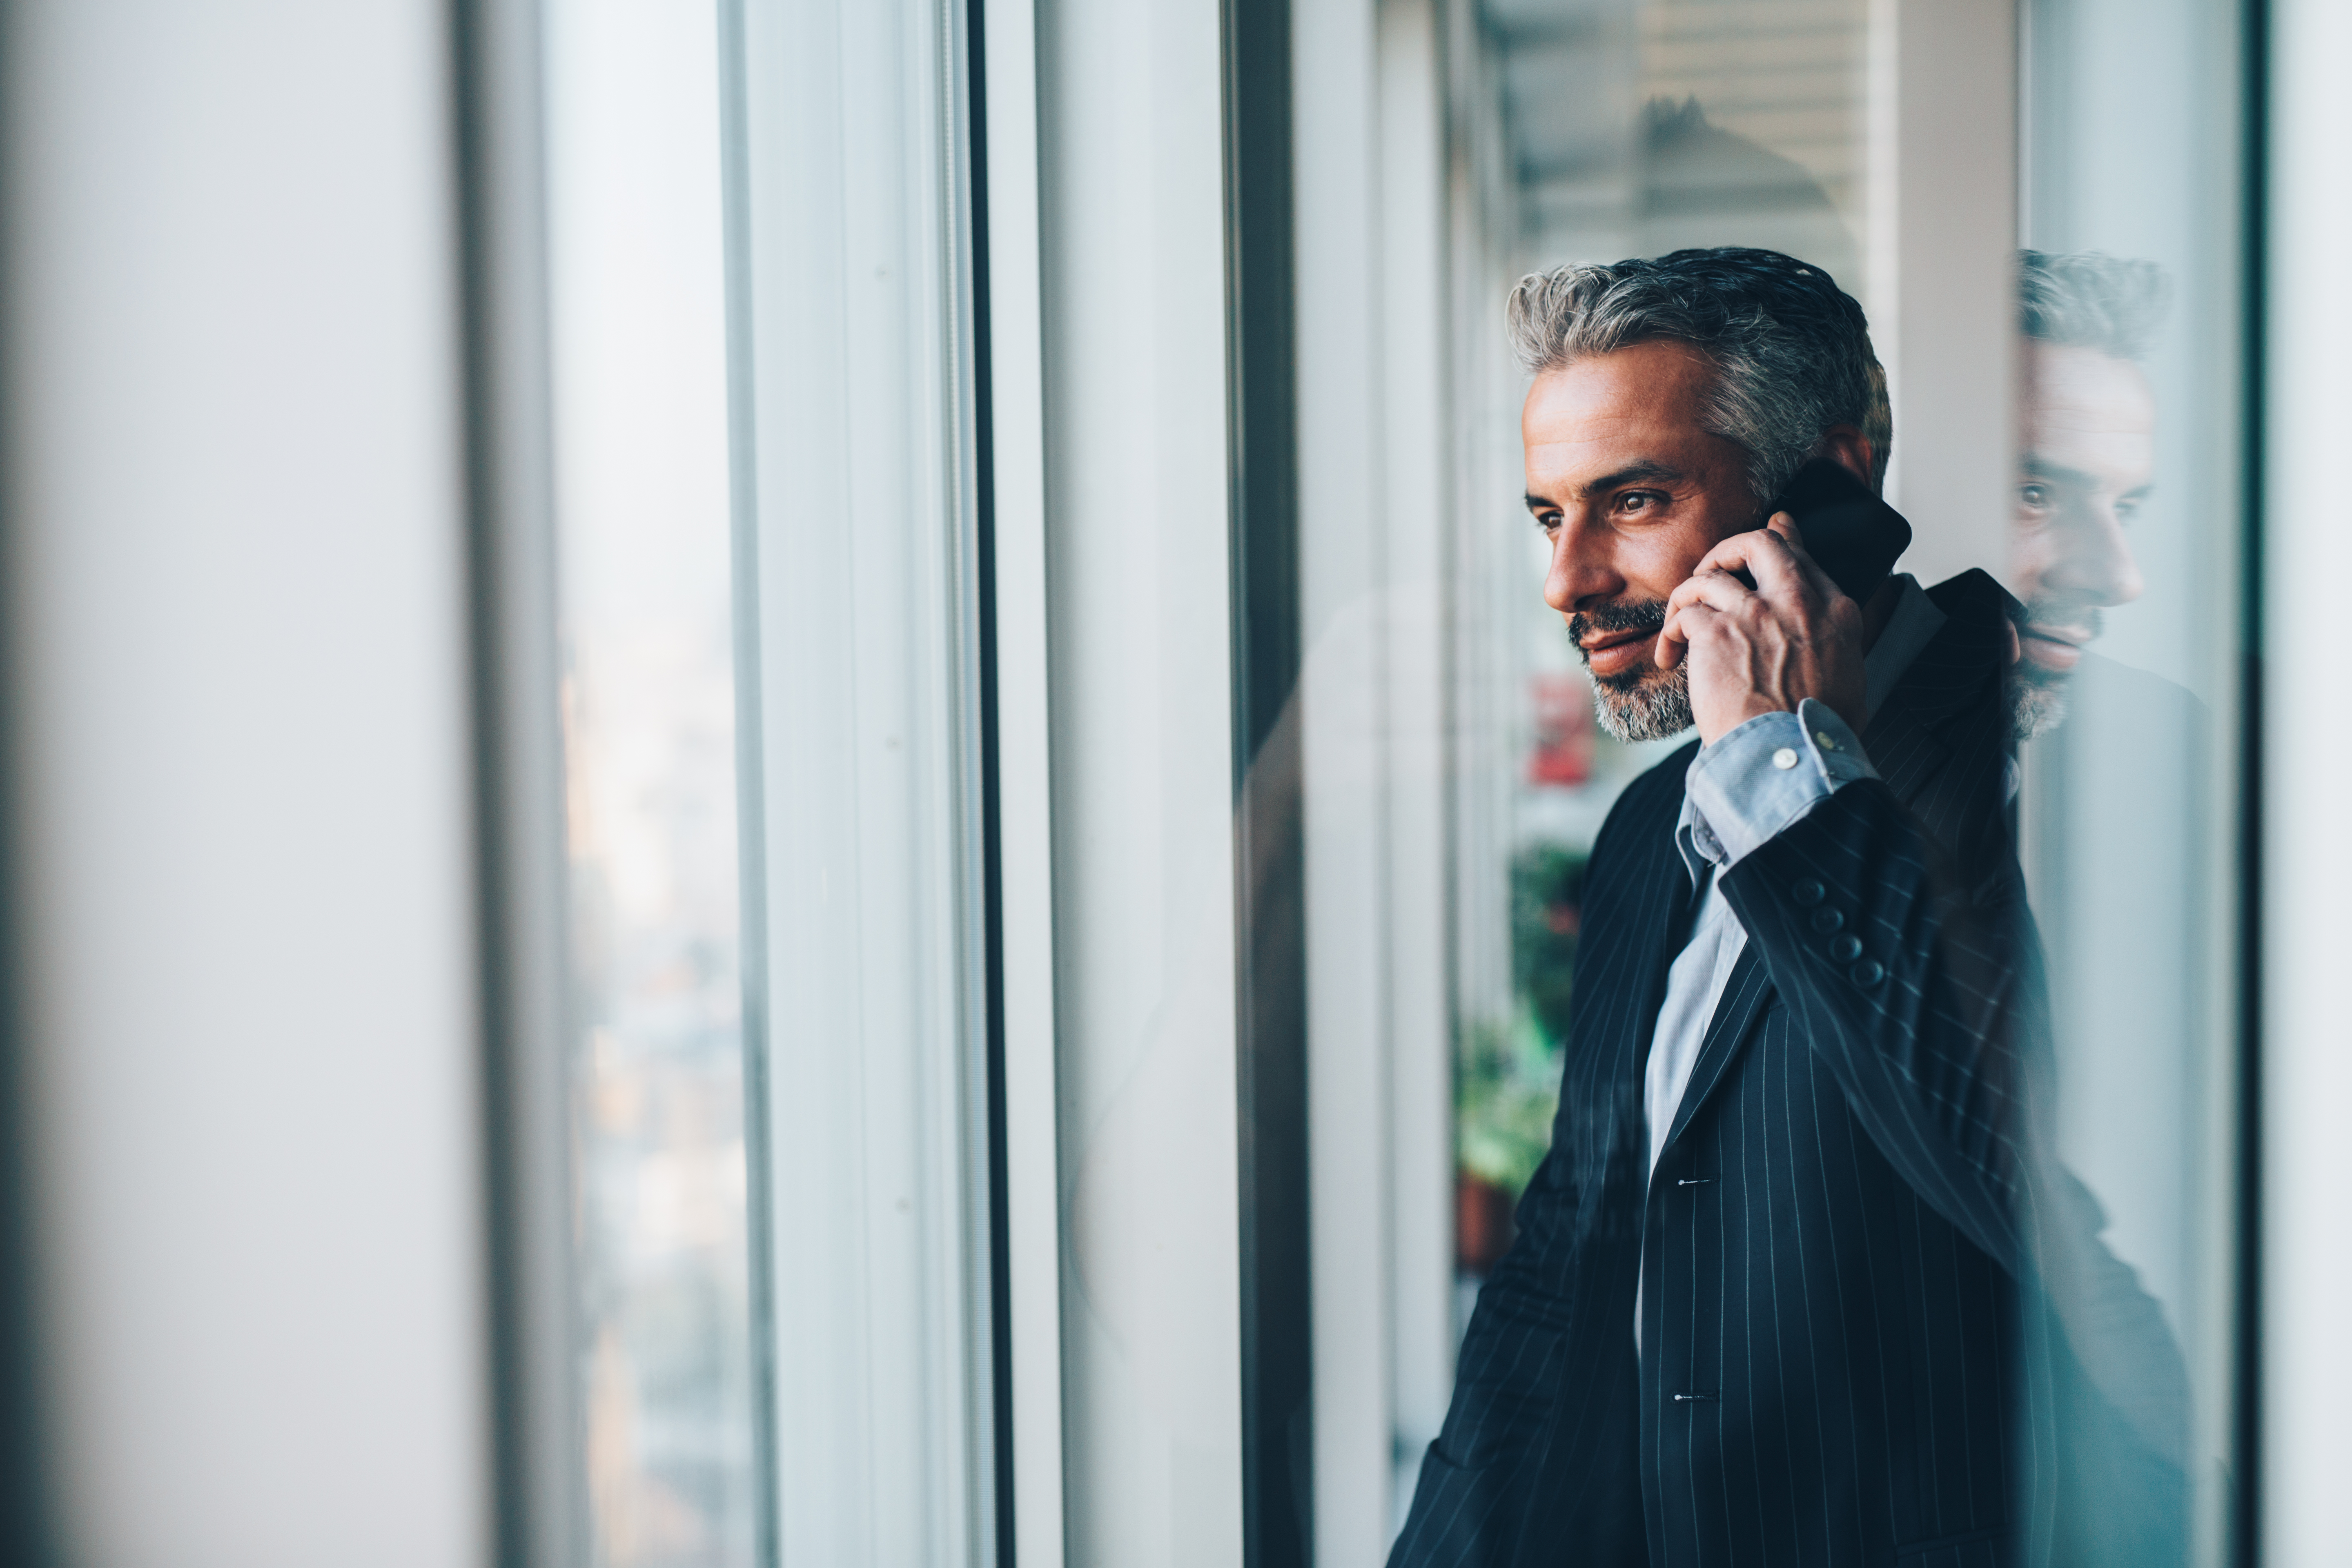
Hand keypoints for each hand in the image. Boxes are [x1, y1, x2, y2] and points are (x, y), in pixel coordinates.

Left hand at [1653, 514, 1866, 745]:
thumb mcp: (1849, 679)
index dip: (1782, 539)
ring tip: (1679, 624)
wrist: (1790, 757)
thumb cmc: (1815, 732)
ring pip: (1710, 575)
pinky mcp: (1717, 633)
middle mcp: (1797, 603)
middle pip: (1760, 543)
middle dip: (1729, 549)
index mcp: (1835, 613)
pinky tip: (1669, 658)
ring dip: (1687, 595)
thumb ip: (1835, 644)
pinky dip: (1670, 634)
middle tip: (1709, 571)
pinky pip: (1684, 613)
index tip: (1772, 529)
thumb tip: (1829, 642)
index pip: (1802, 558)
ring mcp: (1756, 614)